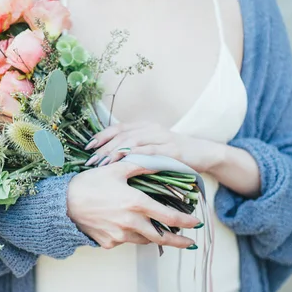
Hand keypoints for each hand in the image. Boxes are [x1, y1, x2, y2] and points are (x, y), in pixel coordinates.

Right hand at [66, 162, 199, 249]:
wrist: (62, 204)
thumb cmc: (89, 183)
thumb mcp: (116, 169)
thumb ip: (140, 165)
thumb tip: (158, 160)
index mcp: (136, 203)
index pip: (169, 216)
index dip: (186, 221)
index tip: (197, 222)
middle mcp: (130, 223)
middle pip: (162, 237)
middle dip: (178, 241)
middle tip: (190, 243)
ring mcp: (119, 235)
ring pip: (144, 239)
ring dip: (154, 236)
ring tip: (161, 232)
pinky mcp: (109, 242)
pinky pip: (125, 240)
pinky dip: (131, 234)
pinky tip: (128, 226)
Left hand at [84, 121, 223, 172]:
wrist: (204, 153)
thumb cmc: (174, 154)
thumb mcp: (153, 148)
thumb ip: (135, 149)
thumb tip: (109, 159)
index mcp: (144, 127)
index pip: (117, 128)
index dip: (101, 136)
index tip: (87, 147)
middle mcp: (151, 129)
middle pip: (121, 135)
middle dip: (104, 148)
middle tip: (90, 161)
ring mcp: (162, 138)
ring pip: (133, 142)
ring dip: (115, 153)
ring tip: (102, 164)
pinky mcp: (172, 150)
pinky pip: (150, 152)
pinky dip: (136, 156)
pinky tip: (124, 162)